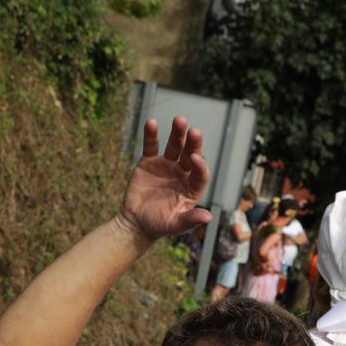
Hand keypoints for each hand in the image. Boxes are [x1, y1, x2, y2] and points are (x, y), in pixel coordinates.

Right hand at [118, 116, 212, 242]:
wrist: (136, 223)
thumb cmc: (159, 225)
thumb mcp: (176, 225)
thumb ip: (191, 220)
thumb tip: (209, 217)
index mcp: (192, 187)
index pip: (200, 173)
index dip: (200, 166)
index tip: (196, 159)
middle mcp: (183, 173)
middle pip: (190, 154)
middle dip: (193, 143)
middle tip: (194, 131)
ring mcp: (166, 165)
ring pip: (174, 146)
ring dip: (177, 133)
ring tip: (179, 120)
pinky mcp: (149, 161)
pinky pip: (151, 145)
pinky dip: (151, 134)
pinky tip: (151, 123)